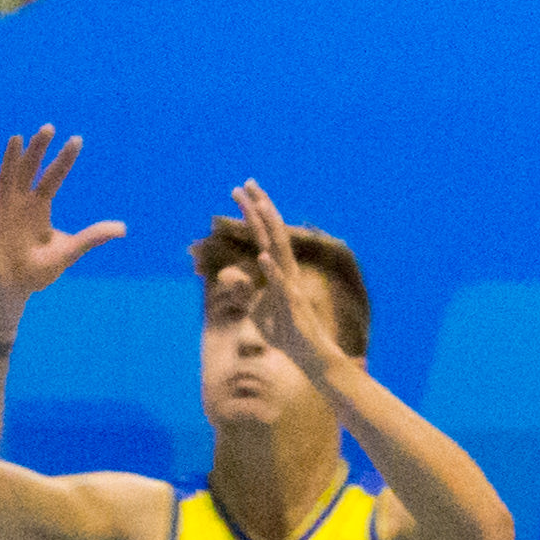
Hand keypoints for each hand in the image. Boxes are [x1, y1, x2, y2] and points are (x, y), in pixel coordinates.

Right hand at [0, 128, 126, 332]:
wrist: (9, 291)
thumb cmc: (37, 271)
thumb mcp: (67, 253)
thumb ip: (91, 238)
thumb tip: (124, 228)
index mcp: (40, 206)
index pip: (54, 177)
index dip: (64, 159)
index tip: (77, 139)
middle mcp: (20, 202)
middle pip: (30, 169)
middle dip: (38, 149)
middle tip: (49, 127)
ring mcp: (0, 212)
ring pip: (6, 179)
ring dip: (11, 159)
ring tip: (17, 138)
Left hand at [230, 179, 353, 392]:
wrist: (311, 356)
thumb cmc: (287, 333)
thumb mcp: (258, 308)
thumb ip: (246, 289)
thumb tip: (228, 278)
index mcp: (280, 270)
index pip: (265, 234)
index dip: (253, 212)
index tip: (241, 191)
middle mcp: (287, 272)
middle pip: (272, 232)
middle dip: (258, 207)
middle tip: (245, 183)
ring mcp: (290, 286)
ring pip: (279, 251)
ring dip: (269, 228)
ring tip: (259, 205)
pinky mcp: (291, 305)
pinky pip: (281, 285)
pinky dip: (272, 270)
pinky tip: (262, 256)